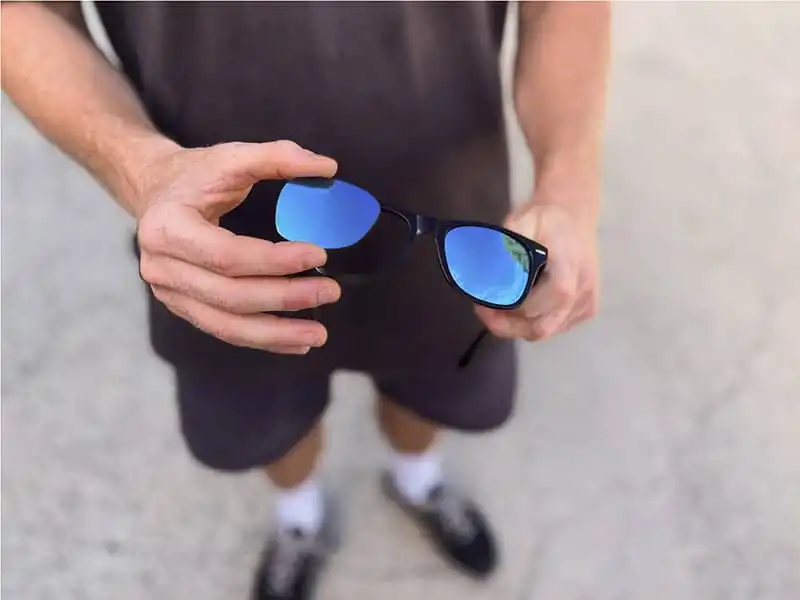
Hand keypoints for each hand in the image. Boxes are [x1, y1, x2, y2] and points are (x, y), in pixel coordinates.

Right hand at [135, 139, 340, 353]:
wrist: (154, 190)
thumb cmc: (195, 175)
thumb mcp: (232, 156)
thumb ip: (278, 156)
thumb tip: (327, 167)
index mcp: (167, 228)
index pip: (227, 255)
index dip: (274, 261)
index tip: (319, 255)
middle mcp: (162, 267)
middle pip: (230, 296)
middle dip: (285, 298)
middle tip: (330, 291)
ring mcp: (169, 293)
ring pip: (227, 325)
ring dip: (276, 333)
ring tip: (319, 333)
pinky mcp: (183, 307)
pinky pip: (225, 330)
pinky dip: (263, 339)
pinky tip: (296, 342)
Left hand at [475, 198, 599, 340]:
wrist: (574, 212)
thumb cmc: (545, 218)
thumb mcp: (520, 224)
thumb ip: (504, 250)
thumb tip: (482, 278)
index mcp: (567, 275)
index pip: (531, 309)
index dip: (504, 311)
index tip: (482, 302)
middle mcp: (581, 295)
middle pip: (539, 329)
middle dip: (508, 326)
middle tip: (486, 311)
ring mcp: (587, 304)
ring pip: (546, 331)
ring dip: (520, 325)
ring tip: (500, 309)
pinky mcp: (588, 310)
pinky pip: (557, 326)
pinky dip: (536, 322)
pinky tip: (523, 307)